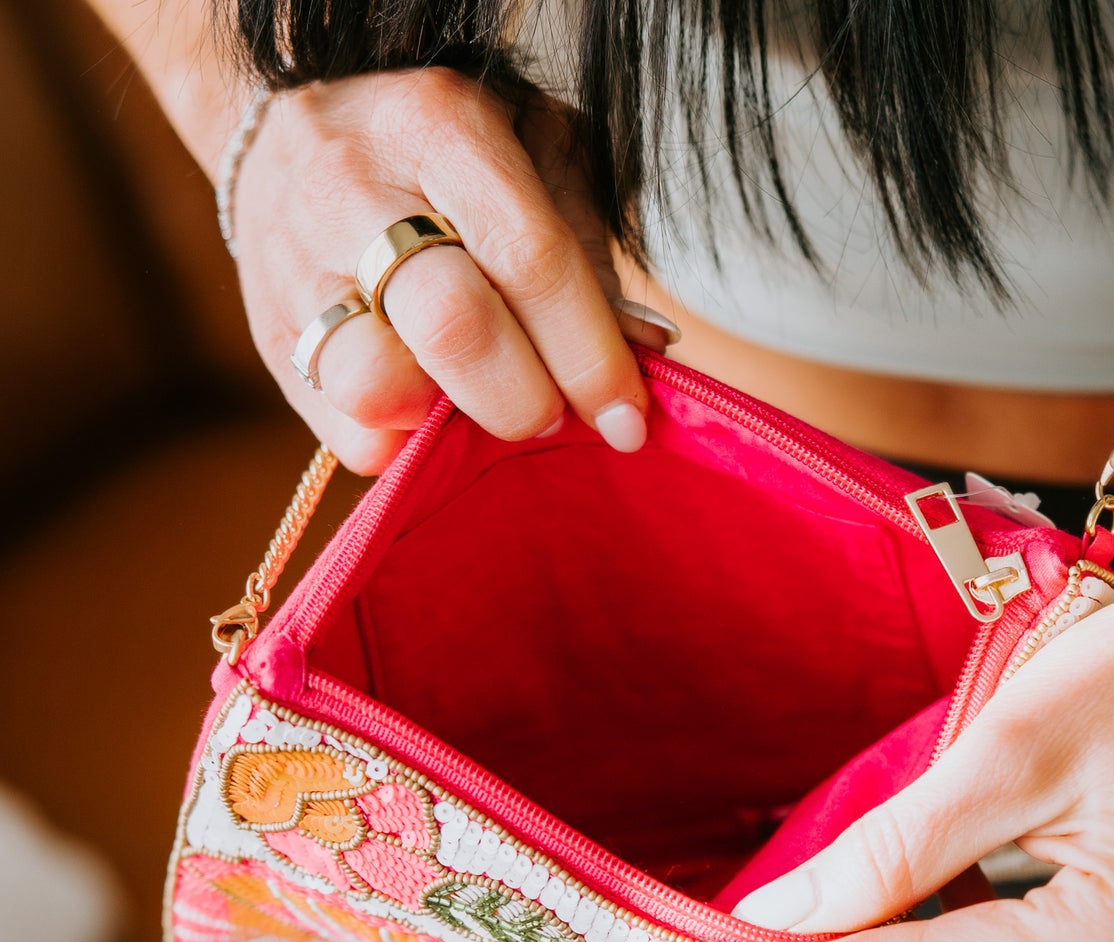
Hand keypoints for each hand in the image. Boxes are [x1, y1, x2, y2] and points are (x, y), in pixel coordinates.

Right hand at [231, 71, 675, 472]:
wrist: (294, 125)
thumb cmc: (444, 155)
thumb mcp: (531, 155)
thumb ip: (584, 249)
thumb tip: (643, 353)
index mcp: (440, 129)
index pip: (528, 259)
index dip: (588, 355)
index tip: (626, 420)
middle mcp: (355, 190)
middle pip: (453, 326)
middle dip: (526, 399)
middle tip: (553, 416)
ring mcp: (297, 266)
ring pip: (377, 385)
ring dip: (450, 423)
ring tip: (477, 408)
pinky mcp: (272, 337)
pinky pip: (347, 432)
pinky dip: (403, 447)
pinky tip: (429, 418)